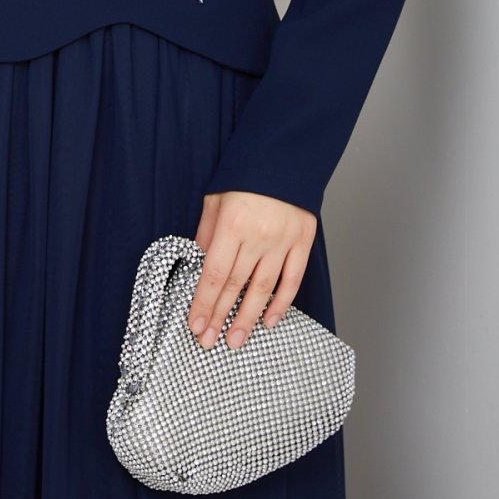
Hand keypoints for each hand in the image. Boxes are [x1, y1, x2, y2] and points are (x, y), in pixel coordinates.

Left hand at [188, 190, 317, 349]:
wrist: (284, 156)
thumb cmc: (245, 176)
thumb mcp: (215, 199)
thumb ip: (206, 233)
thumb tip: (198, 264)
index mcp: (233, 225)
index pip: (214, 274)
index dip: (203, 304)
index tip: (195, 326)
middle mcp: (258, 237)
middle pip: (236, 286)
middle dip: (220, 317)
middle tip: (209, 343)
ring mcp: (283, 241)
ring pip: (263, 288)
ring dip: (248, 318)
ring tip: (235, 341)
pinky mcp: (303, 242)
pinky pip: (292, 279)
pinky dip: (281, 303)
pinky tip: (269, 320)